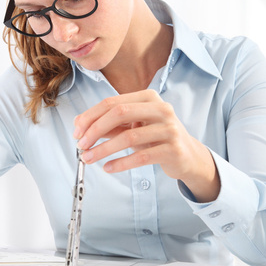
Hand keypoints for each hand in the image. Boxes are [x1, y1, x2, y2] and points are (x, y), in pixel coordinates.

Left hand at [73, 89, 219, 201]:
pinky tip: (108, 167)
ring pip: (129, 137)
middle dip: (95, 130)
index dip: (91, 116)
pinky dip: (121, 163)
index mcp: (149, 97)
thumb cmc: (157, 138)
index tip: (77, 131)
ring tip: (89, 158)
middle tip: (81, 145)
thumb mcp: (134, 127)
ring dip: (104, 149)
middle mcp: (161, 109)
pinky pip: (141, 157)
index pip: (113, 102)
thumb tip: (81, 126)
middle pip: (119, 113)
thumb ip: (111, 125)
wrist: (188, 155)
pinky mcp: (173, 150)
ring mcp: (169, 129)